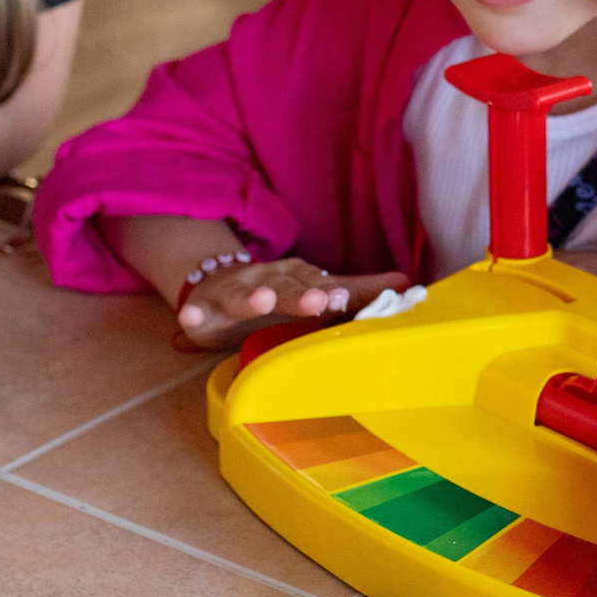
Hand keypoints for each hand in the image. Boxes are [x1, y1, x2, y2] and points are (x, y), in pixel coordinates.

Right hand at [174, 257, 409, 351]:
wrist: (215, 283)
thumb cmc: (277, 293)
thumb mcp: (314, 290)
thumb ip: (357, 291)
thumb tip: (407, 284)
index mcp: (296, 277)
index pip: (318, 283)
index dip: (330, 291)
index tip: (344, 298)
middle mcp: (266, 280)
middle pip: (284, 287)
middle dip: (299, 294)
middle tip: (317, 301)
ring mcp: (231, 293)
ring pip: (240, 295)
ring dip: (250, 298)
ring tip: (259, 301)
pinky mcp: (202, 310)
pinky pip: (195, 313)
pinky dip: (192, 315)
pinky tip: (190, 318)